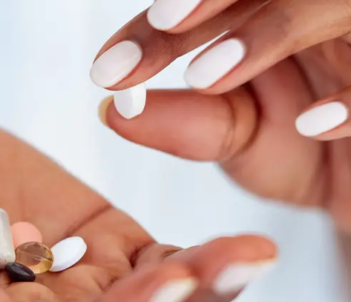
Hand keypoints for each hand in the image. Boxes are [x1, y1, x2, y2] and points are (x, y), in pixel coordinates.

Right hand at [0, 117, 274, 301]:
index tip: (165, 283)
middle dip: (185, 298)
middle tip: (241, 264)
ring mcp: (76, 279)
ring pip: (151, 291)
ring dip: (201, 276)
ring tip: (250, 254)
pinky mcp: (93, 238)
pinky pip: (150, 254)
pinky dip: (188, 251)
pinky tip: (228, 245)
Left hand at [94, 0, 350, 230]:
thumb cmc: (301, 152)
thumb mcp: (235, 138)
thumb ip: (183, 124)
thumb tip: (111, 112)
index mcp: (266, 16)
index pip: (203, 5)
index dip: (155, 31)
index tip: (108, 68)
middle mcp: (313, 12)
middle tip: (163, 23)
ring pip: (327, 4)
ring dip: (270, 31)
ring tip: (208, 74)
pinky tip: (313, 123)